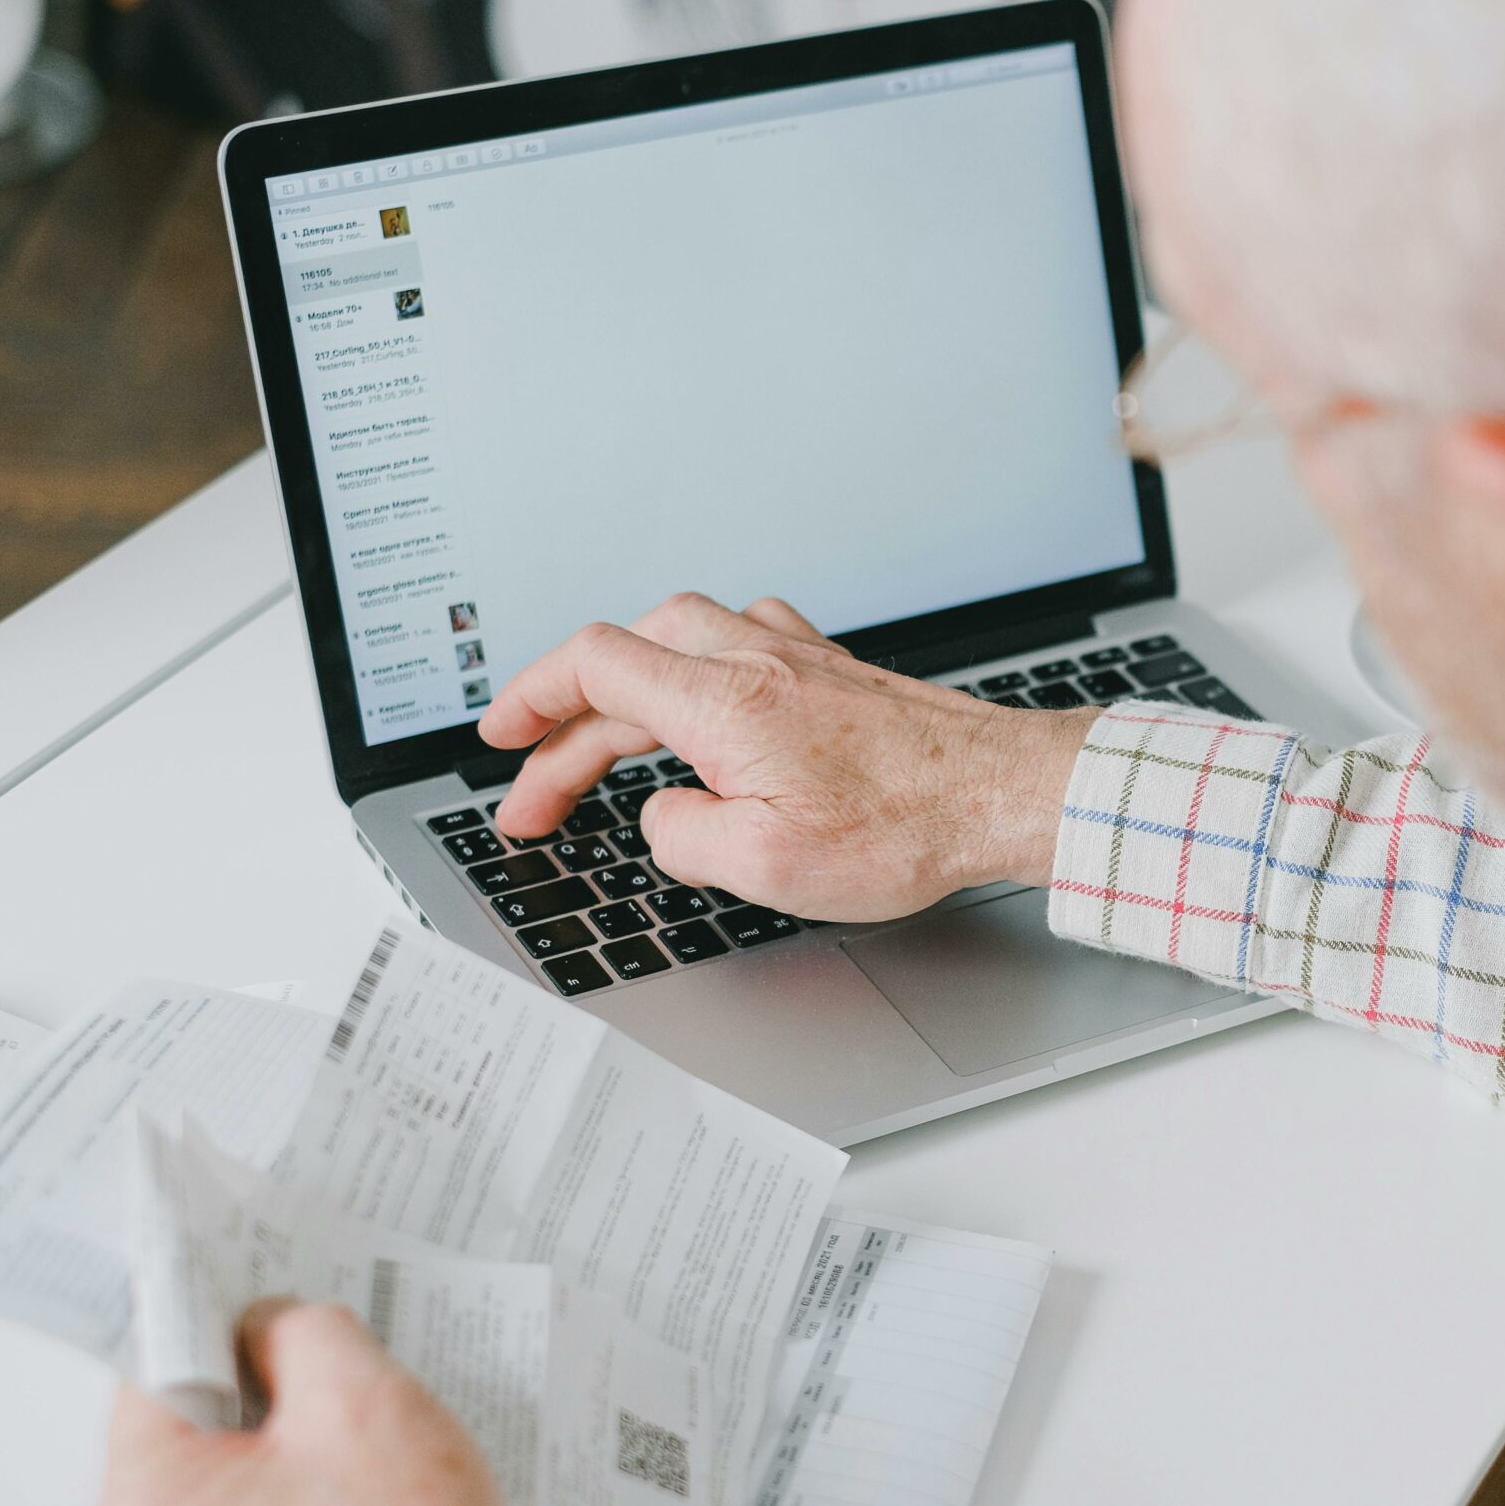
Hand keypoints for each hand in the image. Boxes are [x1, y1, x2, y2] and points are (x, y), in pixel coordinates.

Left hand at [99, 1300, 532, 1505]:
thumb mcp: (363, 1396)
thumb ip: (301, 1330)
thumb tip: (267, 1327)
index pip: (156, 1372)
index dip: (226, 1331)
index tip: (281, 1325)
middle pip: (189, 1439)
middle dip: (267, 1406)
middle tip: (346, 1405)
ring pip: (222, 1498)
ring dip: (285, 1470)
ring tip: (364, 1480)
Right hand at [478, 593, 1099, 922]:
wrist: (1003, 793)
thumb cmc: (907, 828)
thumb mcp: (765, 866)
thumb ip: (682, 837)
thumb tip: (664, 818)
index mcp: (723, 703)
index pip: (593, 664)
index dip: (531, 698)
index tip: (501, 740)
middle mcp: (755, 661)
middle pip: (626, 658)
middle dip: (566, 722)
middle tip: (540, 789)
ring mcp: (798, 658)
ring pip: (681, 639)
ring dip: (628, 687)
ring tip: (604, 743)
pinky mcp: (834, 672)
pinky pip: (740, 645)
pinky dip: (696, 671)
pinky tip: (706, 700)